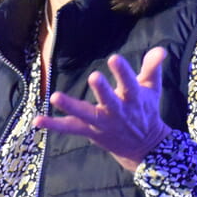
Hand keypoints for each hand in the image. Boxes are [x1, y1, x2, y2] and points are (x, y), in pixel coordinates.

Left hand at [33, 46, 171, 170]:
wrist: (144, 147)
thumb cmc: (146, 110)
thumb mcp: (152, 89)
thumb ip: (153, 68)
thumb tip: (160, 49)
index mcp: (133, 99)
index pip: (129, 84)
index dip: (122, 72)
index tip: (114, 58)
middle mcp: (117, 112)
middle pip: (109, 101)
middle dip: (102, 90)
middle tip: (94, 77)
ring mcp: (102, 123)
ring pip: (85, 115)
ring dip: (70, 107)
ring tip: (55, 97)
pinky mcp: (89, 131)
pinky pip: (69, 128)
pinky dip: (53, 125)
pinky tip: (37, 121)